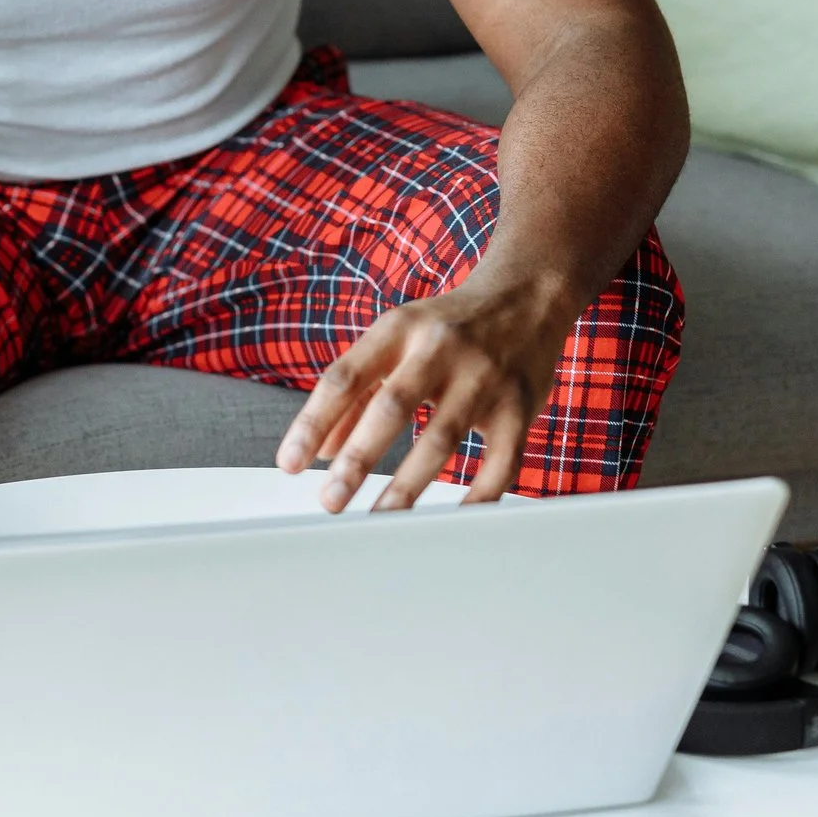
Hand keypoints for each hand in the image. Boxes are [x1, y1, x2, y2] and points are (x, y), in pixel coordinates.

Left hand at [272, 282, 572, 513]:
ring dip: (408, 485)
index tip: (290, 465)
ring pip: (443, 438)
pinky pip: (500, 462)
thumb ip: (357, 392)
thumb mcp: (396, 341)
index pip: (345, 377)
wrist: (528, 294)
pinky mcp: (520, 406)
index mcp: (398, 329)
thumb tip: (322, 453)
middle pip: (393, 406)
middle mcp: (440, 348)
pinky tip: (451, 522)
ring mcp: (484, 377)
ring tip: (381, 520)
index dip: (313, 422)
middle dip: (358, 459)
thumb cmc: (447, 326)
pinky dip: (477, 497)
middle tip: (330, 501)